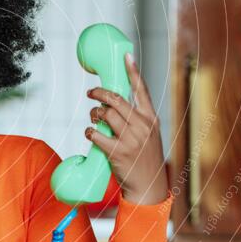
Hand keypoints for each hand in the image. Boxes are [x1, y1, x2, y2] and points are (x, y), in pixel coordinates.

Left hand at [85, 53, 168, 204]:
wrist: (149, 185)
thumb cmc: (145, 157)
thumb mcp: (149, 134)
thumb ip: (137, 118)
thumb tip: (115, 102)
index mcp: (151, 118)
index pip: (141, 89)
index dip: (132, 71)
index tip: (125, 55)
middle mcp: (142, 126)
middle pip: (116, 99)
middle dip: (99, 93)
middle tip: (91, 93)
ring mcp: (131, 139)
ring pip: (105, 114)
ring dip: (94, 114)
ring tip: (94, 119)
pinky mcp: (117, 152)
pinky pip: (96, 134)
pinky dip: (90, 131)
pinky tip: (91, 133)